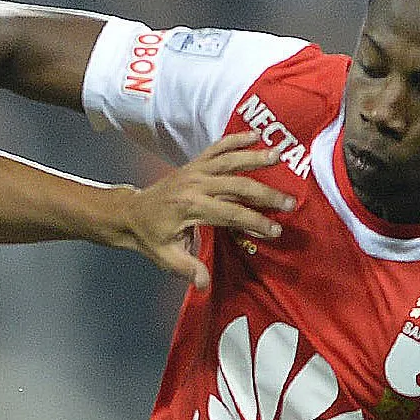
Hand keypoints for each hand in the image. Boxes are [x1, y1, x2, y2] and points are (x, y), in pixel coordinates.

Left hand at [124, 131, 295, 288]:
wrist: (129, 213)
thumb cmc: (150, 236)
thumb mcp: (165, 256)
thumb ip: (187, 268)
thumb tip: (204, 284)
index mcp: (189, 207)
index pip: (230, 214)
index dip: (254, 222)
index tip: (275, 231)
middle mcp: (194, 184)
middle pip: (237, 186)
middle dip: (265, 194)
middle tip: (290, 202)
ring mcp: (194, 171)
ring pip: (229, 161)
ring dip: (254, 158)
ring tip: (278, 155)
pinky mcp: (193, 164)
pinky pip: (216, 148)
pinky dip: (234, 140)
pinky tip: (254, 135)